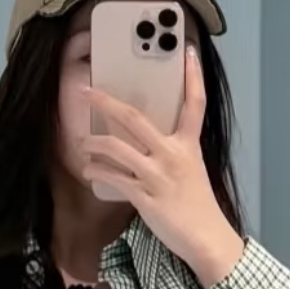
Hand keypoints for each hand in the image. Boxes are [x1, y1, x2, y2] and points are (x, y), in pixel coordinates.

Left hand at [82, 42, 244, 284]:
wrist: (206, 237)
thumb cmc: (198, 205)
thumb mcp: (192, 170)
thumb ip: (174, 151)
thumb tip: (149, 139)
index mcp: (189, 145)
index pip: (194, 104)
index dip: (192, 76)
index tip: (187, 51)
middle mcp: (173, 155)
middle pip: (135, 118)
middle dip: (106, 102)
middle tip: (86, 91)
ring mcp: (158, 175)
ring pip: (116, 147)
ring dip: (93, 142)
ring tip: (82, 142)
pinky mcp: (145, 196)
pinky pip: (113, 177)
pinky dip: (96, 171)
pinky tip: (88, 170)